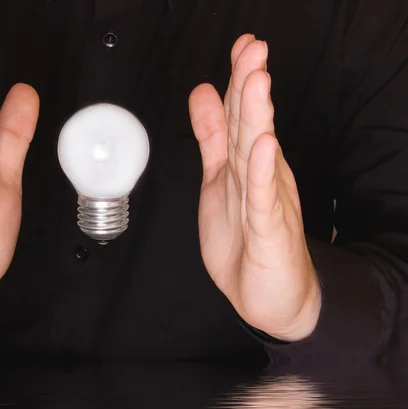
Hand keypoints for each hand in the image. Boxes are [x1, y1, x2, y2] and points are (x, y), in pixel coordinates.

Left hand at [189, 34, 320, 341]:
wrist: (271, 298)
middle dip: (250, 86)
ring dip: (257, 119)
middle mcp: (261, 178)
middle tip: (252, 48)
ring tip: (258, 81)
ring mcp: (268, 204)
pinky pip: (264, 202)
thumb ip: (212, 138)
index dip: (238, 81)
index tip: (241, 44)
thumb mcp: (219, 181)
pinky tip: (264, 148)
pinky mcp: (269, 234)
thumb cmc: (244, 242)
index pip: (241, 117)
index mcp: (247, 165)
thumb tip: (204, 93)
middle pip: (253, 127)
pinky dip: (261, 174)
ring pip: (259, 157)